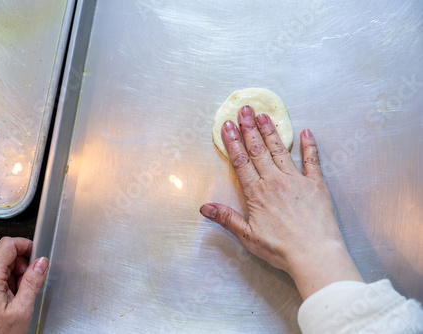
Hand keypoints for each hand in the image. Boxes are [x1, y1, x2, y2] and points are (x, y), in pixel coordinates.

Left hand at [0, 237, 48, 333]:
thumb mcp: (22, 309)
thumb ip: (33, 282)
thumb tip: (41, 262)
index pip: (8, 244)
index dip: (25, 246)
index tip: (34, 255)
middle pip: (3, 254)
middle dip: (20, 265)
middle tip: (25, 285)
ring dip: (8, 272)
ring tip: (13, 293)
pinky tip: (1, 290)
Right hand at [200, 106, 362, 298]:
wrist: (315, 255)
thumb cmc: (281, 249)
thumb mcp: (248, 236)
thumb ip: (227, 218)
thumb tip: (204, 207)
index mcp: (258, 193)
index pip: (241, 162)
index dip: (233, 142)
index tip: (227, 126)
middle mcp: (275, 181)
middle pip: (259, 150)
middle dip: (249, 128)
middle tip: (244, 109)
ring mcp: (297, 181)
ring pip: (280, 150)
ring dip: (271, 132)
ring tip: (264, 114)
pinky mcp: (316, 185)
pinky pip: (312, 161)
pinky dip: (309, 146)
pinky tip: (306, 132)